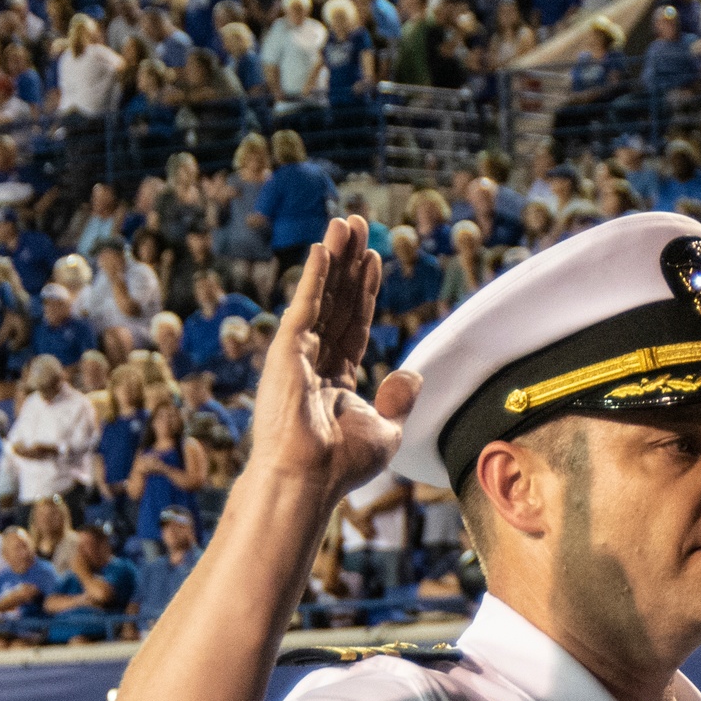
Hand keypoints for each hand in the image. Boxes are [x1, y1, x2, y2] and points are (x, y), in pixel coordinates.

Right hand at [247, 217, 418, 504]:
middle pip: (337, 300)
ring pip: (322, 295)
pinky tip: (324, 248)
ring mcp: (299, 353)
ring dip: (335, 257)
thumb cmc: (341, 464)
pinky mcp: (287, 350)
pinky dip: (315, 276)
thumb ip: (398, 399)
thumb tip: (413, 372)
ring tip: (346, 223)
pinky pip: (306, 304)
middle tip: (357, 223)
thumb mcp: (386, 429)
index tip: (373, 258)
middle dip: (348, 262)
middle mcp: (315, 359)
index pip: (353, 322)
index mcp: (335, 378)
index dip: (363, 289)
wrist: (310, 478)